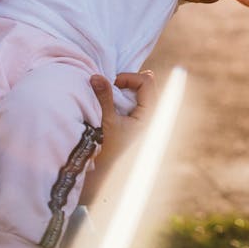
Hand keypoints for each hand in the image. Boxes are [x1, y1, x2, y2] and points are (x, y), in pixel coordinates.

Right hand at [83, 70, 156, 200]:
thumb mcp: (105, 121)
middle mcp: (153, 114)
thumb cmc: (107, 148)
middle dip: (128, 81)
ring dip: (126, 88)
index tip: (111, 85)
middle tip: (112, 88)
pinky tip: (113, 102)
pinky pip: (137, 98)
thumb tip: (96, 76)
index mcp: (150, 114)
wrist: (106, 171)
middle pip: (147, 83)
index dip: (128, 78)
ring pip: (142, 90)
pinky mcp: (139, 120)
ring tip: (111, 95)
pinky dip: (126, 95)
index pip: (146, 81)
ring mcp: (147, 117)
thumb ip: (103, 97)